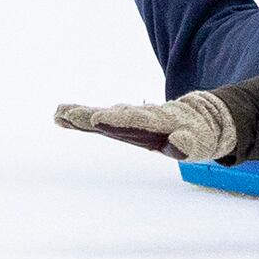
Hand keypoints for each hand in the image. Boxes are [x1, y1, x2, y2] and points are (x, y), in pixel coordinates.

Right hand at [54, 91, 238, 160]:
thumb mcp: (200, 144)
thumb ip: (188, 145)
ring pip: (103, 115)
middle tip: (67, 114)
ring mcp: (131, 118)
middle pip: (113, 115)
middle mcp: (141, 116)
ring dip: (81, 115)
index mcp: (160, 121)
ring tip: (59, 113)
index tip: (98, 118)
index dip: (118, 120)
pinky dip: (81, 118)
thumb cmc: (199, 137)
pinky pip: (99, 120)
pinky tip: (61, 116)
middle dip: (90, 115)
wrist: (198, 119)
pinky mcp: (123, 122)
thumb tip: (177, 142)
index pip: (137, 121)